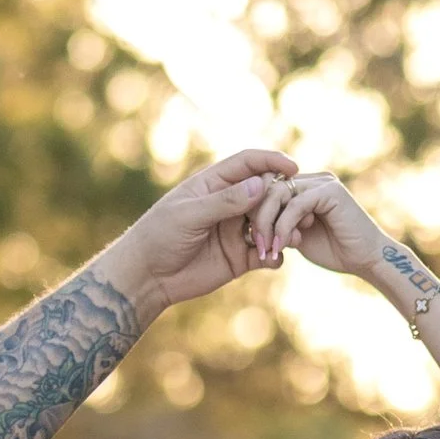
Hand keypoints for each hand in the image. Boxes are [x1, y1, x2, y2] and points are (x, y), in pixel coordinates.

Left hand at [112, 146, 299, 318]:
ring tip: (290, 239)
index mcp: (214, 184)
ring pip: (270, 224)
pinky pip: (265, 254)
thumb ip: (224, 201)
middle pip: (265, 193)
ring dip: (282, 230)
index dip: (271, 161)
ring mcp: (236, 230)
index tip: (292, 167)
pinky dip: (274, 256)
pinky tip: (274, 260)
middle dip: (280, 201)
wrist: (147, 277)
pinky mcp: (240, 257)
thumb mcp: (190, 215)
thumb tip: (260, 185)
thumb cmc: (159, 236)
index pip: (248, 164)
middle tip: (290, 212)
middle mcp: (229, 204)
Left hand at [245, 172, 389, 282]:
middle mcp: (311, 180)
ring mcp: (321, 182)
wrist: (367, 259)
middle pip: (267, 187)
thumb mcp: (297, 237)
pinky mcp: (329, 191)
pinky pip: (295, 204)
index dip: (253, 210)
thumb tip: (255, 224)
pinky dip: (284, 226)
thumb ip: (279, 225)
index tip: (248, 239)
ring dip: (267, 223)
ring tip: (267, 248)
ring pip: (278, 193)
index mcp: (302, 188)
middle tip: (257, 245)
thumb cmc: (335, 251)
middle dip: (257, 218)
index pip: (266, 187)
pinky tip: (282, 246)